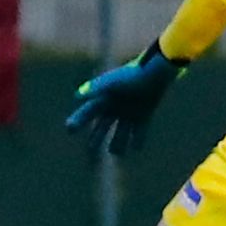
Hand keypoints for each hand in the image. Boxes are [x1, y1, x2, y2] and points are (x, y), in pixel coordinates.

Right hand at [64, 48, 186, 157]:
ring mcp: (129, 112)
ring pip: (120, 132)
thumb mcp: (112, 82)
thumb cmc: (132, 75)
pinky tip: (136, 149)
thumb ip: (95, 88)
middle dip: (96, 139)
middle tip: (91, 151)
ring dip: (118, 143)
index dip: (77, 121)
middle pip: (101, 127)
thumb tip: (78, 95)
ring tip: (117, 153)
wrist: (155, 72)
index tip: (70, 129)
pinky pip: (139, 131)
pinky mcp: (144, 114)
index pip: (87, 113)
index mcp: (104, 99)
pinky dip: (138, 140)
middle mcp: (114, 107)